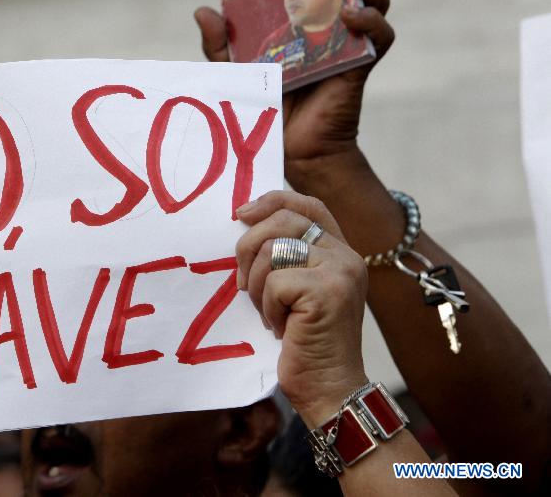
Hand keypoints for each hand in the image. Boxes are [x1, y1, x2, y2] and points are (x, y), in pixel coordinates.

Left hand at [194, 0, 392, 184]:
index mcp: (307, 19)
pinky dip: (369, 23)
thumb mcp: (237, 70)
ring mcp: (350, 44)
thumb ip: (221, 44)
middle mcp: (333, 26)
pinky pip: (379, 37)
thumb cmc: (267, 107)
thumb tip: (203, 10)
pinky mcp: (360, 67)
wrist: (289, 149)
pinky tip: (350, 16)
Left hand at [235, 190, 367, 425]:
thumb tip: (244, 220)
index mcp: (339, 250)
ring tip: (270, 313)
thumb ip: (284, 255)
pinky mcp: (327, 291)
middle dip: (249, 248)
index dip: (272, 200)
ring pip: (272, 250)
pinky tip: (281, 328)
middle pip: (283, 220)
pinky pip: (275, 282)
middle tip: (244, 283)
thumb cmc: (303, 341)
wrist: (327, 387)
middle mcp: (346, 255)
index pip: (307, 204)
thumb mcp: (294, 289)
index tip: (241, 214)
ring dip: (257, 286)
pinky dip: (267, 307)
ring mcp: (340, 271)